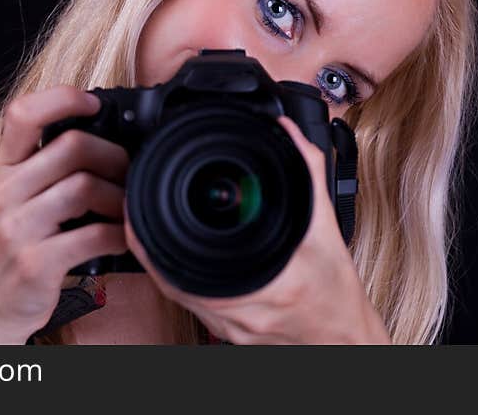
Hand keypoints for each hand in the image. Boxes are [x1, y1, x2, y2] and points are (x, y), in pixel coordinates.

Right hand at [0, 86, 129, 343]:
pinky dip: (119, 234)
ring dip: (119, 196)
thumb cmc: (11, 248)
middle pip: (71, 146)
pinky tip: (122, 238)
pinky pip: (93, 235)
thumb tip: (102, 138)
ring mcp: (17, 228)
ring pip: (85, 187)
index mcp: (3, 169)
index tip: (93, 102)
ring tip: (125, 207)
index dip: (61, 98)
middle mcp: (4, 191)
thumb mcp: (15, 200)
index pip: (22, 113)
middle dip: (112, 155)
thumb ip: (45, 168)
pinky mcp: (35, 262)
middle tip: (127, 170)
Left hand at [124, 115, 390, 344]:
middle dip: (147, 233)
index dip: (149, 229)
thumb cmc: (336, 297)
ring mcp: (224, 326)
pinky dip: (176, 272)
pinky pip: (185, 299)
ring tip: (148, 219)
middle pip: (166, 272)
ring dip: (157, 253)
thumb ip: (308, 175)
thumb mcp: (327, 231)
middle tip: (135, 200)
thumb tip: (290, 134)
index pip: (181, 260)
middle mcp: (234, 311)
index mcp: (259, 284)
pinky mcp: (223, 332)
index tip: (137, 199)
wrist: (342, 343)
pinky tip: (177, 251)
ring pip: (172, 287)